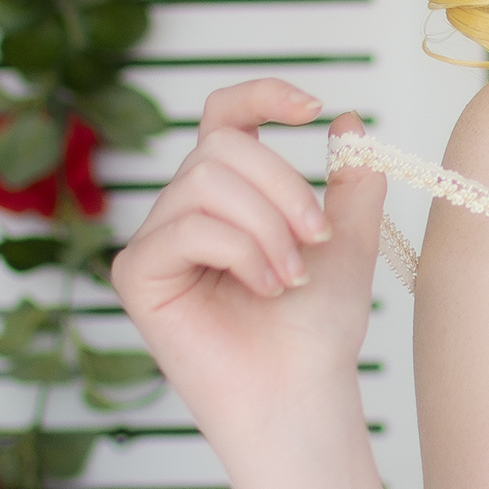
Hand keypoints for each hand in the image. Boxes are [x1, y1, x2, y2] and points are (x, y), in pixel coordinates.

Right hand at [111, 83, 384, 449]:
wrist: (302, 393)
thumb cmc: (317, 330)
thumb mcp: (347, 241)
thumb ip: (351, 180)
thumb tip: (350, 121)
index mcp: (231, 196)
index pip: (226, 118)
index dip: (261, 96)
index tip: (313, 108)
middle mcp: (186, 210)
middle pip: (221, 147)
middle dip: (282, 186)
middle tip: (316, 239)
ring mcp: (156, 241)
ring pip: (205, 182)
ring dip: (265, 227)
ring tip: (290, 277)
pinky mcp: (136, 274)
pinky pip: (184, 227)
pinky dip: (238, 252)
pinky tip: (262, 289)